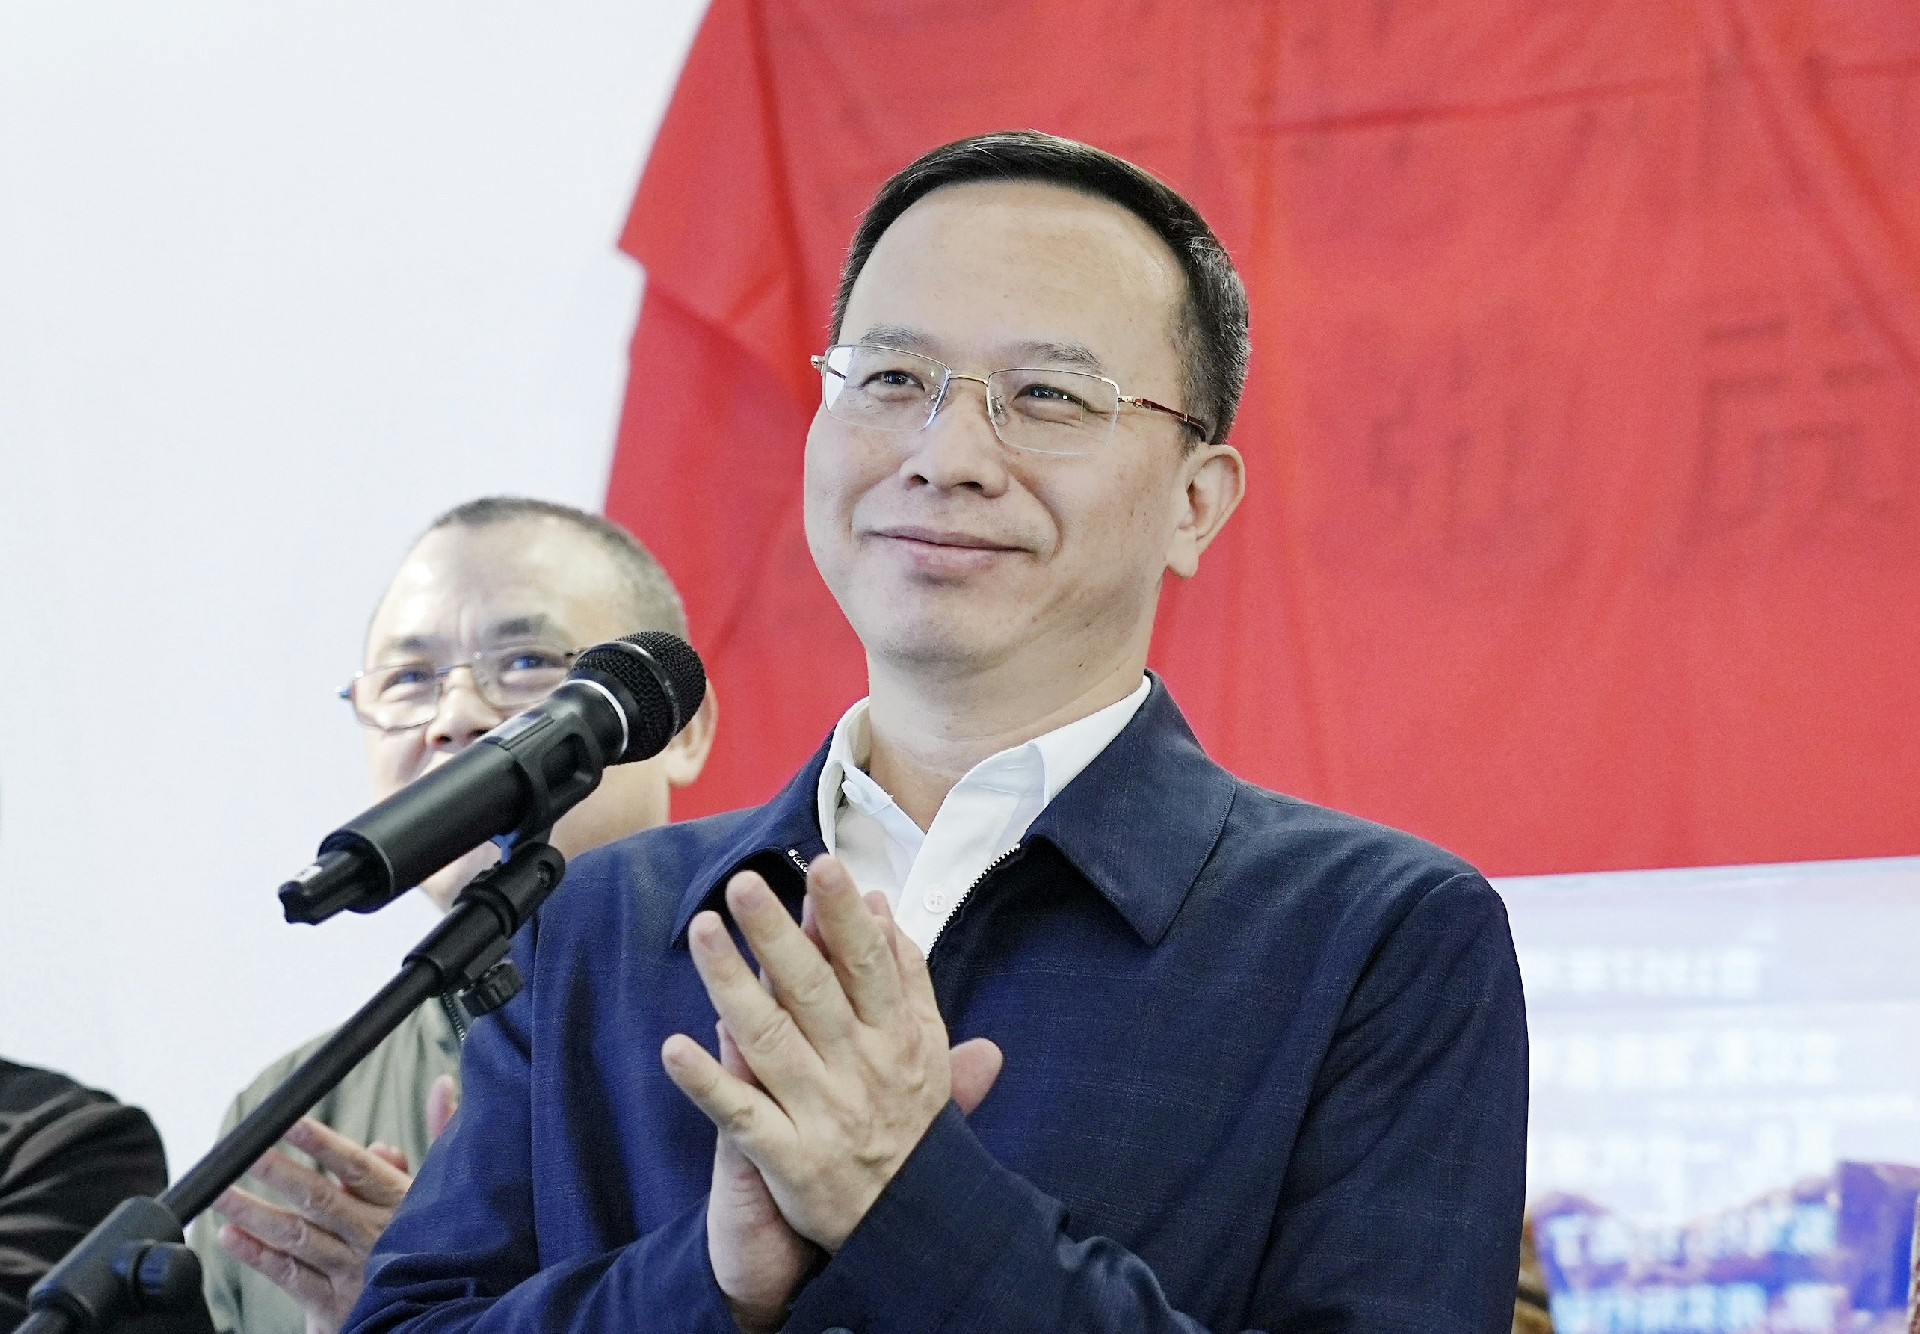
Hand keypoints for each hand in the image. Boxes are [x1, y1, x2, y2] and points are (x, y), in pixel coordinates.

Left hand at [214, 1079, 459, 1333]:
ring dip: (255, 1215)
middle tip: (245, 1153)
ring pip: (297, 1238)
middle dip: (280, 1174)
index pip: (359, 1167)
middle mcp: (375, 1235)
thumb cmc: (436, 1236)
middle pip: (320, 1199)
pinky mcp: (332, 1306)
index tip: (292, 1122)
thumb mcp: (443, 1185)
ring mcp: (352, 1272)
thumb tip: (441, 1086)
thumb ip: (440, 1134)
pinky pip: (289, 1277)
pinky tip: (231, 1237)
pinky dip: (258, 1257)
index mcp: (401, 1202)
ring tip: (220, 1194)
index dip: (324, 1144)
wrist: (439, 1310)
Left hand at [701, 890, 1002, 1331]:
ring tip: (704, 931)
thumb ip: (908, 975)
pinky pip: (741, 1116)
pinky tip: (674, 1049)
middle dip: (778, 934)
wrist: (911, 1225)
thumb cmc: (912, 1123)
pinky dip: (708, 1083)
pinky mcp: (786, 1159)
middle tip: (744, 885)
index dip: (844, 916)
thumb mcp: (929, 1047)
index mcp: (897, 1038)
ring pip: (770, 1039)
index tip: (824, 866)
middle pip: (814, 991)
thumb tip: (879, 905)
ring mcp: (821, 1114)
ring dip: (732, 984)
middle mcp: (860, 1069)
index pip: (869, 964)